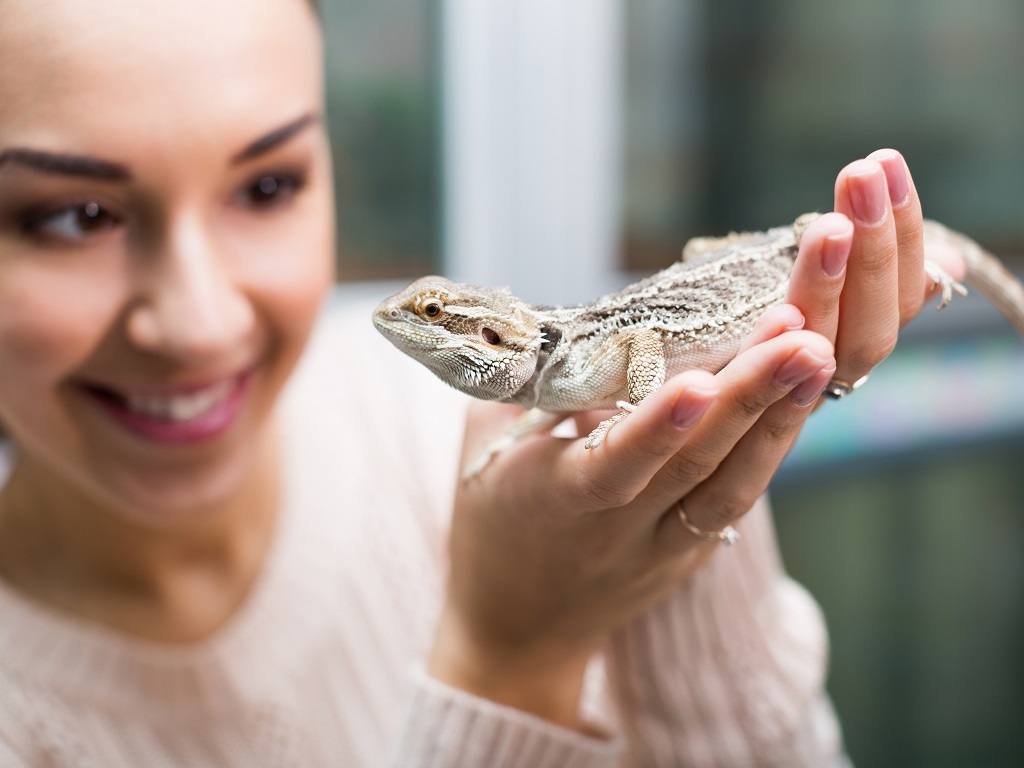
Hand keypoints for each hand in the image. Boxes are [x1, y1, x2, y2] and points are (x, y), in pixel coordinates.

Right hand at [427, 149, 947, 729]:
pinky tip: (799, 397)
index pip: (614, 466)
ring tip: (817, 357)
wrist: (516, 631)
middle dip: (749, 398)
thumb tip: (563, 324)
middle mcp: (618, 530)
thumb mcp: (479, 451)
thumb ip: (521, 389)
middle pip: (694, 466)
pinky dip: (767, 449)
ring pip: (730, 488)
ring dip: (777, 421)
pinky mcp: (690, 555)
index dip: (658, 427)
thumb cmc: (489, 523)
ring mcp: (661, 549)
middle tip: (801, 336)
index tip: (702, 380)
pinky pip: (732, 501)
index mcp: (555, 499)